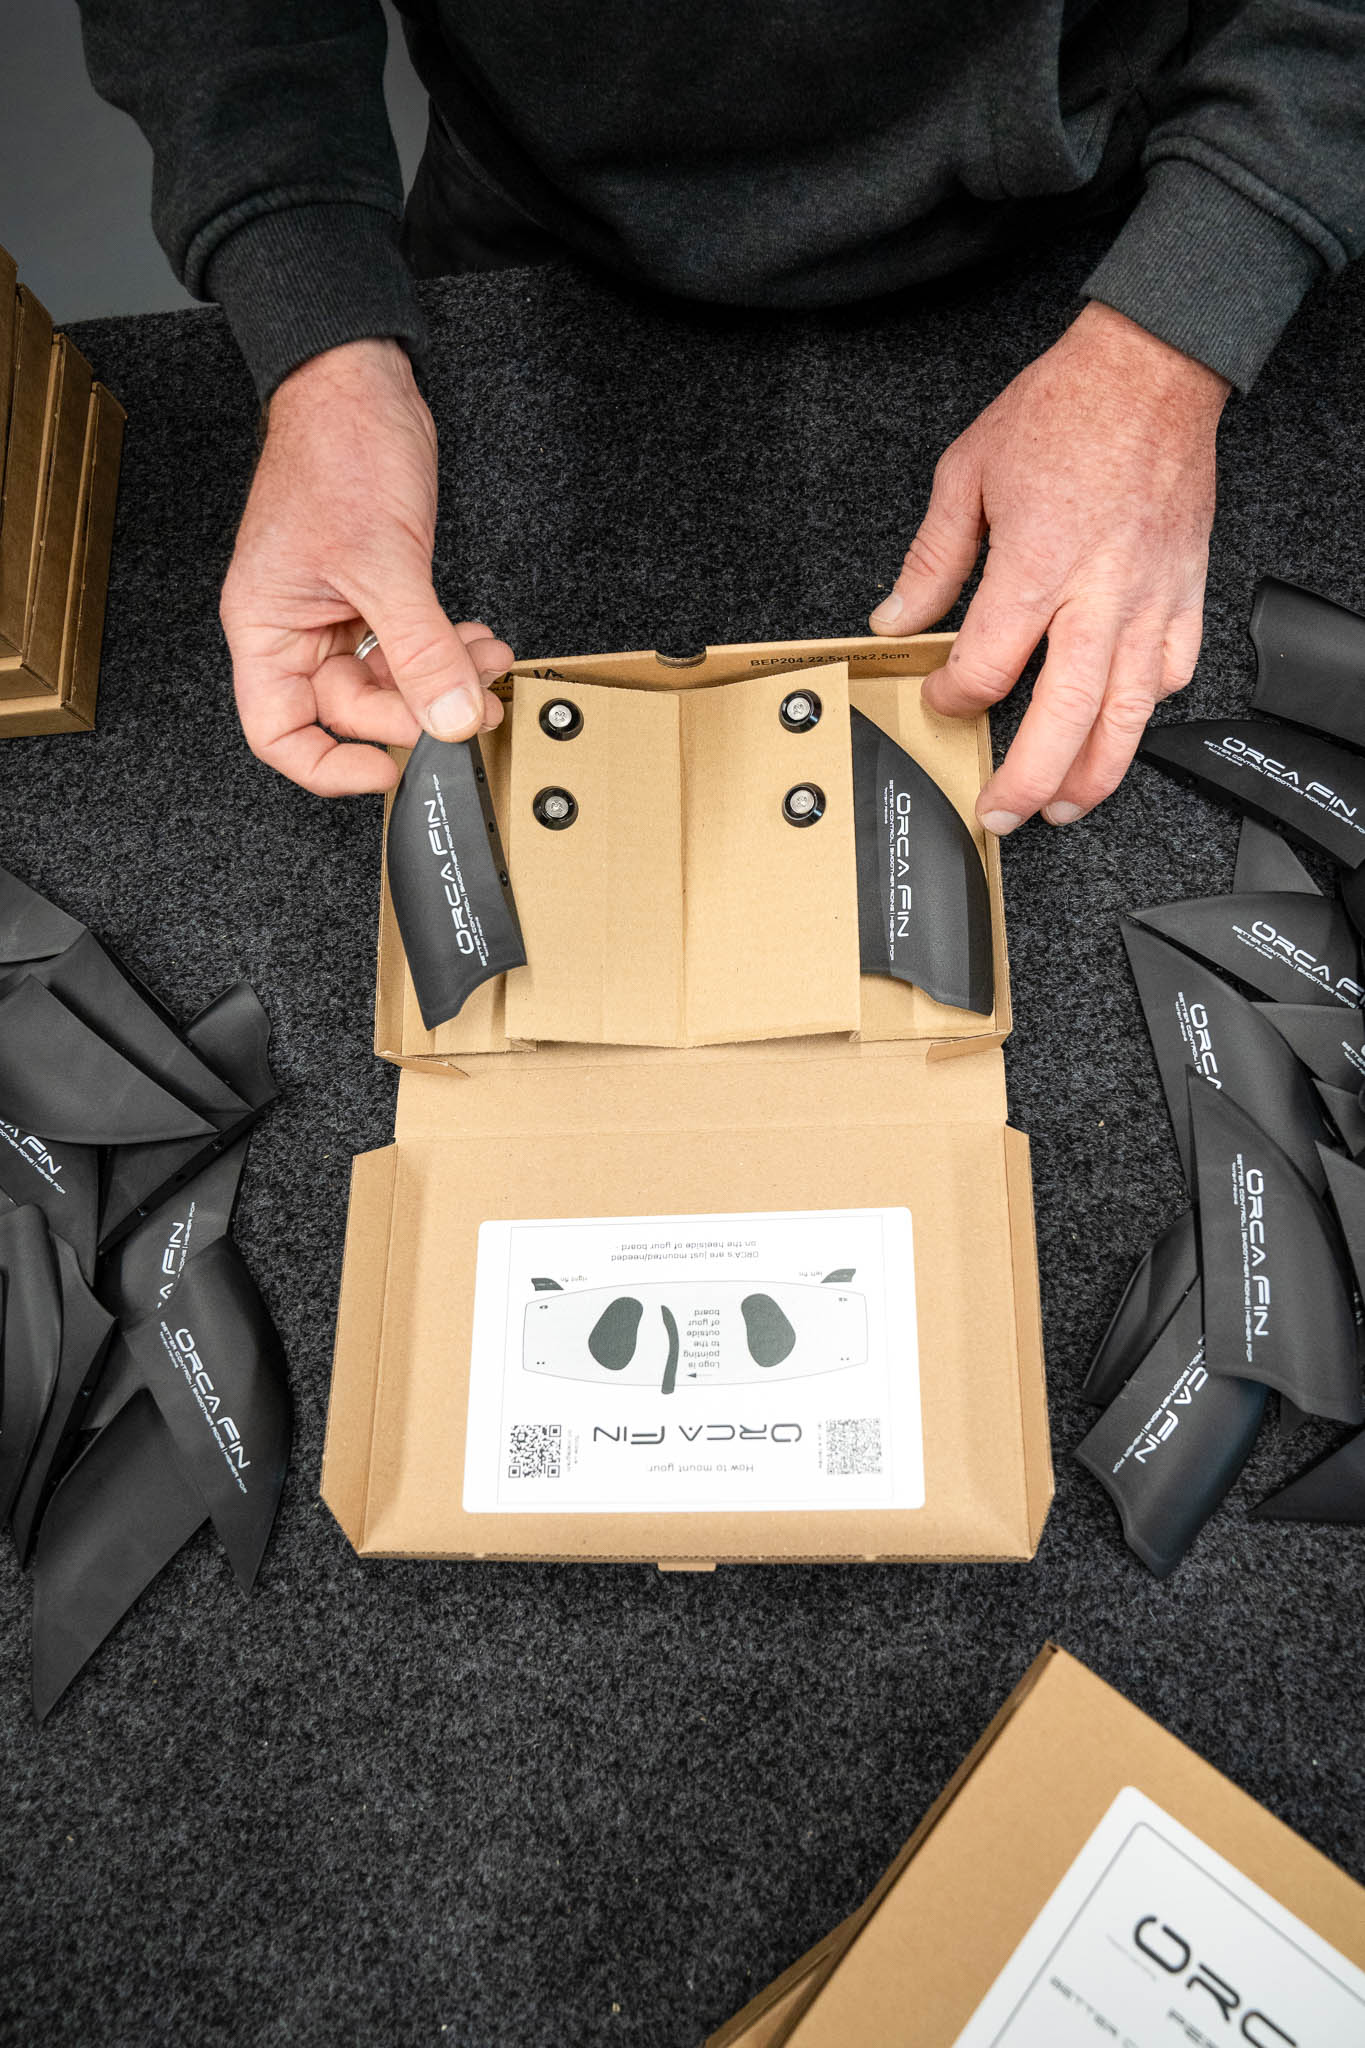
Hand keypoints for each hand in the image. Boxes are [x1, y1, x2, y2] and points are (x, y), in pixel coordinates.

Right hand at [220, 338, 510, 795]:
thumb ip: (418, 647)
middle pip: (349, 710)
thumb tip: (449, 716)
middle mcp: (295, 626)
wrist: (359, 382)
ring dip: (441, 678)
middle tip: (467, 703)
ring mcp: (337, 610)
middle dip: (414, 709)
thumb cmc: (336, 449)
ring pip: (389, 678)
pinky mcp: (377, 590)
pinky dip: (446, 649)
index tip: (385, 771)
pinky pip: (410, 644)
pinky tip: (476, 640)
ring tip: (485, 662)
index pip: (278, 732)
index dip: (327, 766)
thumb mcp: (382, 560)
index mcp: (265, 625)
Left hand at [869, 303, 1230, 832]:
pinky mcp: (1185, 592)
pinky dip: (1146, 710)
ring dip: (1093, 773)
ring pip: (1126, 715)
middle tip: (1000, 813)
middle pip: (1063, 719)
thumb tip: (895, 618)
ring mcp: (1148, 600)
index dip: (952, 697)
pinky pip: (1171, 672)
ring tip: (1062, 806)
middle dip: (1027, 780)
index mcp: (1035, 566)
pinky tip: (1119, 726)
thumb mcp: (967, 473)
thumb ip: (931, 559)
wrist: (1151, 368)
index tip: (939, 697)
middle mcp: (1097, 594)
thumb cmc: (1064, 410)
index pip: (985, 669)